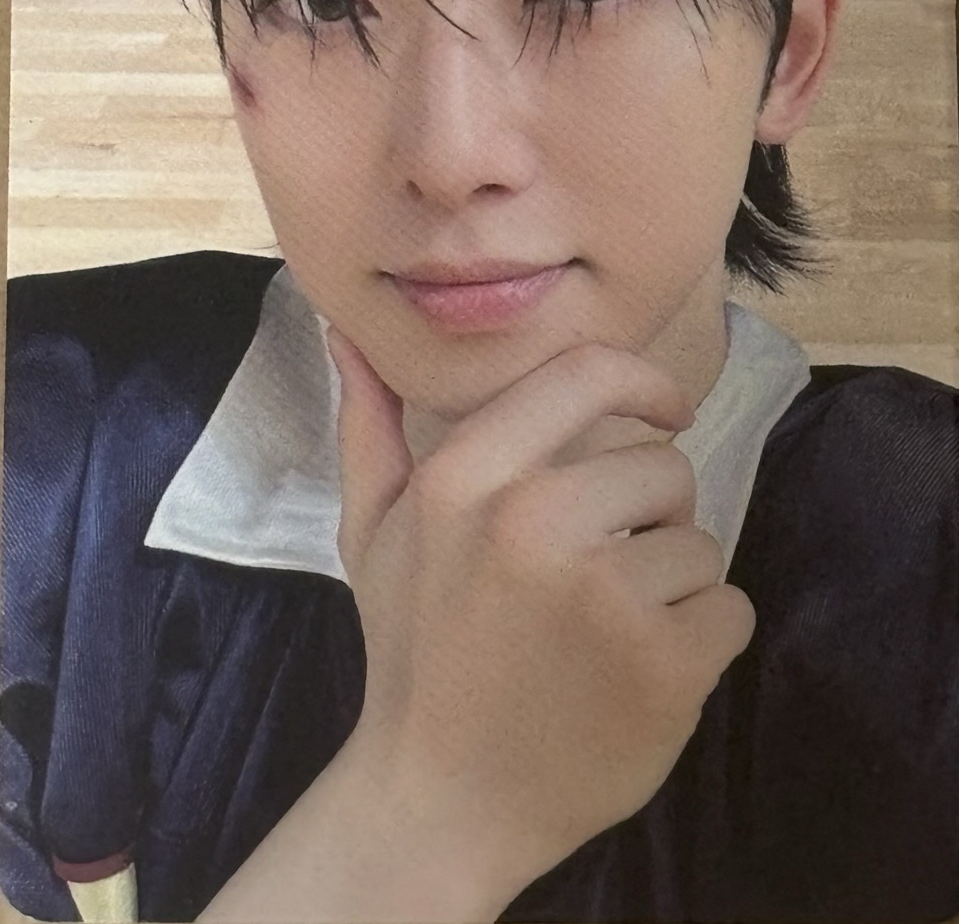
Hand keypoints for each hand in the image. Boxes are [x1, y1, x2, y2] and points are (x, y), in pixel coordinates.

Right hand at [327, 329, 755, 906]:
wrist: (440, 803)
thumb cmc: (416, 654)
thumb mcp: (374, 533)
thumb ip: (370, 426)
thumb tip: (346, 333)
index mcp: (465, 478)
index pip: (587, 373)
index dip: (644, 382)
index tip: (664, 411)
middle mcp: (533, 521)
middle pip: (663, 464)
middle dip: (647, 514)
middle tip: (596, 574)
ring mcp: (605, 595)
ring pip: (700, 540)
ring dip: (670, 582)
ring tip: (605, 631)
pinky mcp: (665, 664)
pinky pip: (729, 607)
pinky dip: (700, 639)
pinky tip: (638, 672)